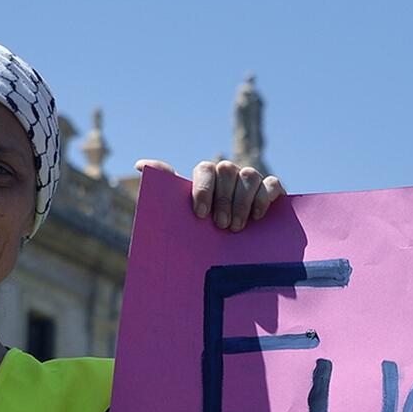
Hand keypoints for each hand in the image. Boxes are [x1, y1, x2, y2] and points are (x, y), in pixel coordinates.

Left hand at [134, 158, 286, 231]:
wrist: (229, 247)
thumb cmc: (201, 229)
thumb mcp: (179, 212)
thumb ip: (164, 187)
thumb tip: (140, 164)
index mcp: (207, 176)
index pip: (204, 170)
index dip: (203, 189)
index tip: (200, 214)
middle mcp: (229, 173)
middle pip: (227, 170)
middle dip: (224, 199)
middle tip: (221, 225)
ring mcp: (251, 180)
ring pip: (249, 175)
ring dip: (243, 202)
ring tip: (236, 227)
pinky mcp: (271, 190)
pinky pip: (272, 184)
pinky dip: (265, 197)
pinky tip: (257, 217)